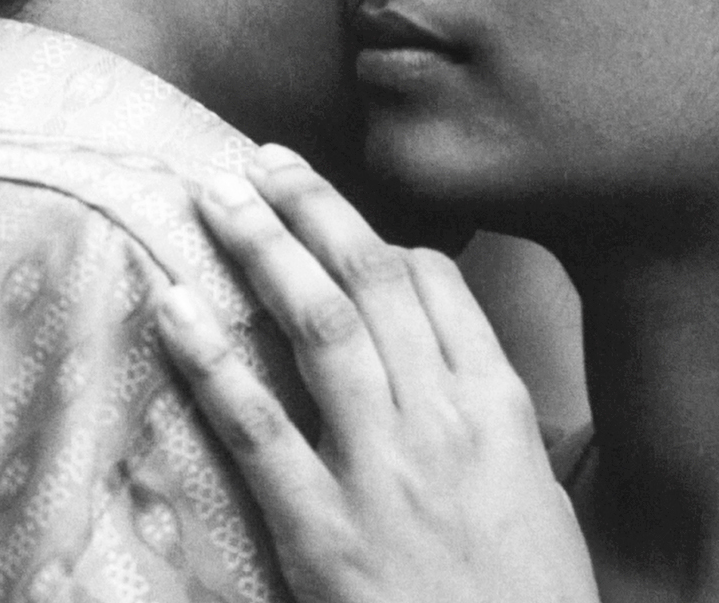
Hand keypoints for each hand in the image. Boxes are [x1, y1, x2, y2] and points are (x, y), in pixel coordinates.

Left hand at [155, 146, 598, 602]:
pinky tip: (178, 306)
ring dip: (264, 248)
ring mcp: (380, 466)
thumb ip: (495, 415)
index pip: (437, 285)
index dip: (382, 240)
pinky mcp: (321, 526)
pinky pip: (258, 426)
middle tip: (263, 159)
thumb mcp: (540, 489)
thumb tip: (456, 366)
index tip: (341, 222)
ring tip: (219, 194)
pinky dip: (214, 361)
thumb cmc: (534, 598)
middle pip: (371, 280)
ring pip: (318, 325)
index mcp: (500, 403)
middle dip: (313, 208)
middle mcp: (440, 415)